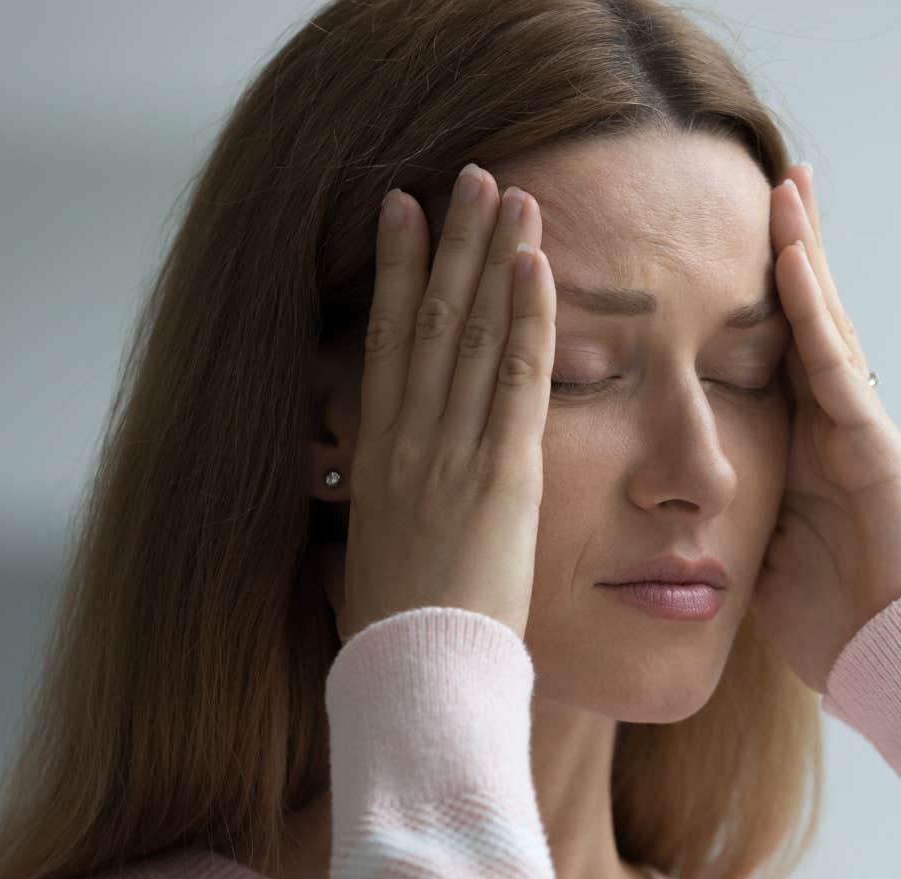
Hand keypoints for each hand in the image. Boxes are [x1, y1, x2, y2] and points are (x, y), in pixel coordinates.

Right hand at [338, 163, 554, 642]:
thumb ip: (376, 521)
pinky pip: (518, 379)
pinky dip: (527, 317)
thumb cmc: (399, 641)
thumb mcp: (369, 565)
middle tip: (467, 177)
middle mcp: (406, 441)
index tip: (401, 211)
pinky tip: (537, 266)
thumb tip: (363, 514)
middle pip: (426, 318)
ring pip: (470, 333)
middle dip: (449, 242)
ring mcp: (450, 452)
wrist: (415, 678)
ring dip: (492, 258)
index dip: (393, 270)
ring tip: (509, 195)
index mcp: (375, 460)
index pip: (385, 343)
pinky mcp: (501, 474)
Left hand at [750, 163, 900, 693]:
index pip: (771, 360)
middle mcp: (835, 431)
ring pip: (823, 326)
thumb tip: (681, 508)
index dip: (750, 303)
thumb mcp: (763, 565)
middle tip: (773, 182)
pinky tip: (789, 253)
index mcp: (804, 455)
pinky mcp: (875, 449)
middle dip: (789, 254)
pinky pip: (834, 366)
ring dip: (802, 254)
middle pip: (804, 324)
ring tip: (785, 186)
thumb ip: (735, 521)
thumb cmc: (842, 634)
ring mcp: (860, 434)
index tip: (721, 249)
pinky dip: (810, 310)